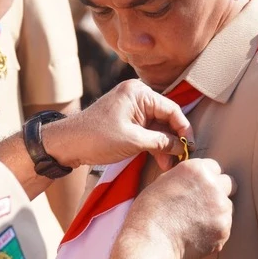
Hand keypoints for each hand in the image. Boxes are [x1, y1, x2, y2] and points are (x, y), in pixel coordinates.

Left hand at [44, 80, 191, 169]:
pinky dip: (153, 144)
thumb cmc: (96, 138)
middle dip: (173, 139)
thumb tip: (182, 147)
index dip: (184, 129)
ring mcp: (131, 108)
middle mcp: (137, 96)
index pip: (172, 109)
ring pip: (157, 126)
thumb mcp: (133, 141)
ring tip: (169, 165)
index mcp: (139, 93)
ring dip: (164, 145)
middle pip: (166, 117)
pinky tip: (160, 160)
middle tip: (181, 159)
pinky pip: (146, 130)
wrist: (66, 144)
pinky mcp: (126, 120)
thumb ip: (160, 142)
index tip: (191, 147)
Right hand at [122, 158, 234, 258]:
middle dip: (219, 192)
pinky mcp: (224, 230)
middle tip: (204, 205)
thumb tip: (194, 182)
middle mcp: (214, 186)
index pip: (215, 168)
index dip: (207, 178)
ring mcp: (222, 209)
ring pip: (227, 208)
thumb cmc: (149, 213)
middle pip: (229, 184)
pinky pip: (224, 227)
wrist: (151, 241)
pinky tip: (196, 235)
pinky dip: (214, 232)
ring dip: (217, 213)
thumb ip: (185, 178)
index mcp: (197, 169)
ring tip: (194, 224)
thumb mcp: (163, 182)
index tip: (200, 188)